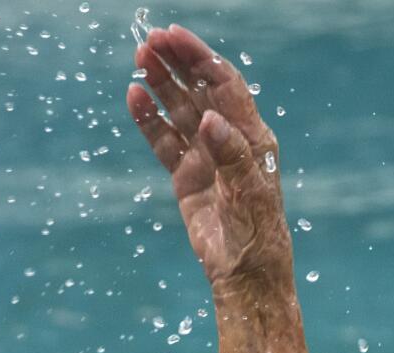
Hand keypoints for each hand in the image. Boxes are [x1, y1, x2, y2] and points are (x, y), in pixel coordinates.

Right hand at [127, 25, 290, 293]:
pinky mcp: (185, 176)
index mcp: (252, 138)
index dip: (201, 58)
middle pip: (200, 89)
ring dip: (162, 83)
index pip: (225, 85)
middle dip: (178, 62)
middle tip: (150, 39)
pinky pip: (164, 139)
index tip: (175, 36)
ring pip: (180, 110)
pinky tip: (135, 95)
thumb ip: (231, 155)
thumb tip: (210, 119)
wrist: (245, 275)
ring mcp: (205, 156)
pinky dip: (149, 118)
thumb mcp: (250, 195)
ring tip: (141, 57)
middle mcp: (228, 140)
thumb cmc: (258, 235)